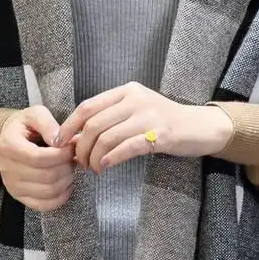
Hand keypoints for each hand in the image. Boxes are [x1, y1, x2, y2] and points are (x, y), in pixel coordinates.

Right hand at [0, 105, 78, 210]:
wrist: (10, 139)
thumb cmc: (26, 126)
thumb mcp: (35, 114)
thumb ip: (48, 123)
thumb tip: (60, 141)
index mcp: (9, 146)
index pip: (39, 158)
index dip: (61, 155)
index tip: (71, 147)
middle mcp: (7, 169)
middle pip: (46, 176)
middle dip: (66, 167)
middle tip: (73, 158)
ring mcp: (13, 186)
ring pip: (48, 191)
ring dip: (67, 181)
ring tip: (70, 168)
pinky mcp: (20, 197)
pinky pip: (44, 205)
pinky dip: (61, 197)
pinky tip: (66, 185)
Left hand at [52, 82, 233, 172]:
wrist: (199, 127)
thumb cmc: (163, 122)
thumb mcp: (137, 110)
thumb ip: (111, 117)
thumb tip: (77, 136)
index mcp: (126, 91)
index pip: (88, 107)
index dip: (69, 126)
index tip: (59, 142)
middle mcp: (135, 100)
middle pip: (94, 124)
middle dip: (81, 147)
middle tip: (80, 162)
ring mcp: (148, 116)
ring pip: (107, 137)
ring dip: (94, 157)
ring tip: (94, 168)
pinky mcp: (160, 135)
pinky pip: (127, 147)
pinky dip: (111, 159)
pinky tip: (105, 166)